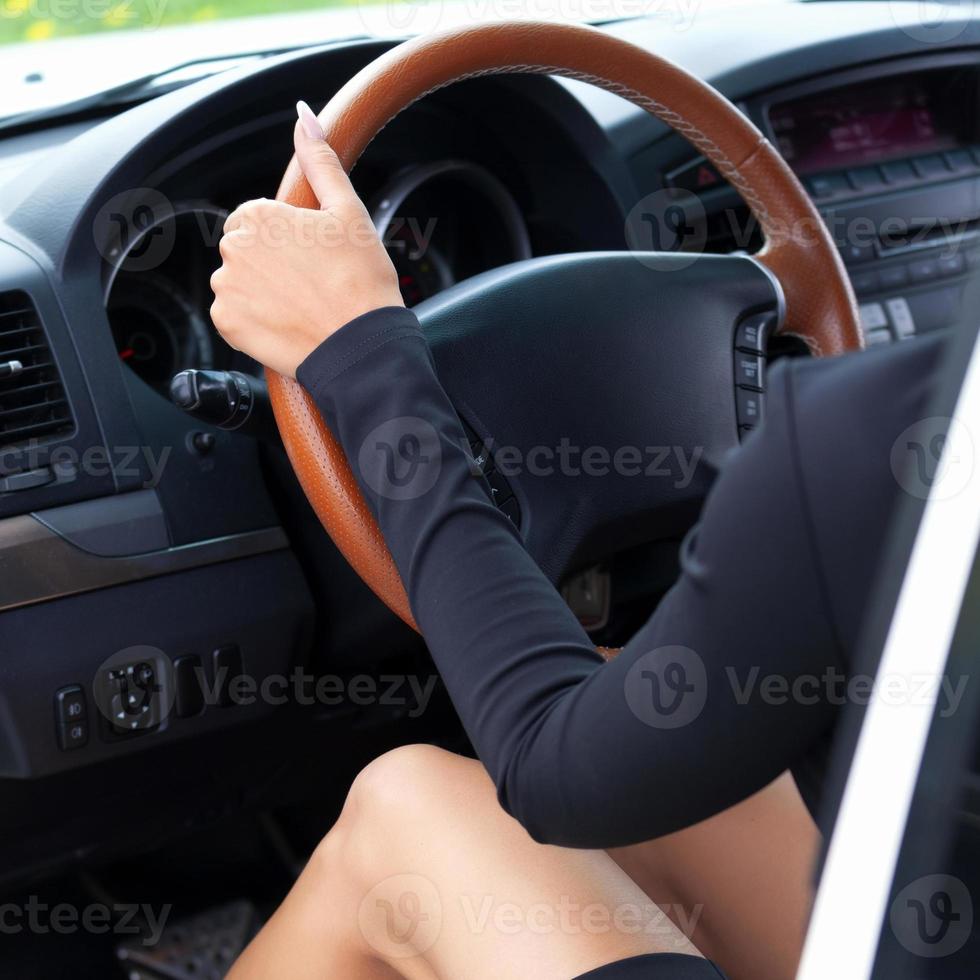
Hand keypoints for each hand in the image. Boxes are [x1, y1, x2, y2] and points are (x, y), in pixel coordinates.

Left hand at [210, 100, 403, 377]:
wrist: (361, 346)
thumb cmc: (361, 279)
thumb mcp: (348, 211)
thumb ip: (320, 161)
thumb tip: (305, 117)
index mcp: (257, 215)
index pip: (257, 220)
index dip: (287, 239)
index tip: (312, 258)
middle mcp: (233, 247)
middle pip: (245, 250)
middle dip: (271, 263)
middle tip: (311, 283)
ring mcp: (226, 287)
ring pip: (238, 282)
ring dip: (261, 291)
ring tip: (301, 305)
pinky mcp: (226, 323)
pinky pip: (233, 316)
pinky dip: (254, 321)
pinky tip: (286, 323)